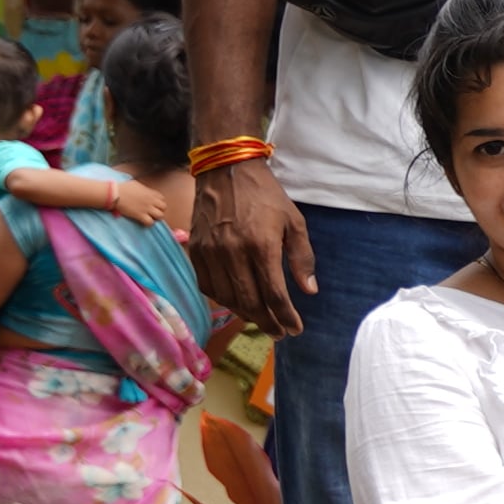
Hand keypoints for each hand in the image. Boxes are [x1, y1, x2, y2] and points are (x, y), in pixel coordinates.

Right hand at [194, 159, 310, 334]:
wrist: (226, 170)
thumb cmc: (266, 196)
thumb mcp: (294, 222)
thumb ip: (302, 258)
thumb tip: (309, 290)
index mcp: (261, 245)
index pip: (274, 293)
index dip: (285, 316)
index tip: (295, 329)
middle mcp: (232, 252)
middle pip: (249, 301)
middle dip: (267, 322)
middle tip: (279, 332)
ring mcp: (210, 252)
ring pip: (226, 297)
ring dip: (245, 314)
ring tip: (261, 321)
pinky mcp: (195, 250)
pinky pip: (207, 285)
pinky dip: (223, 300)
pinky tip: (236, 303)